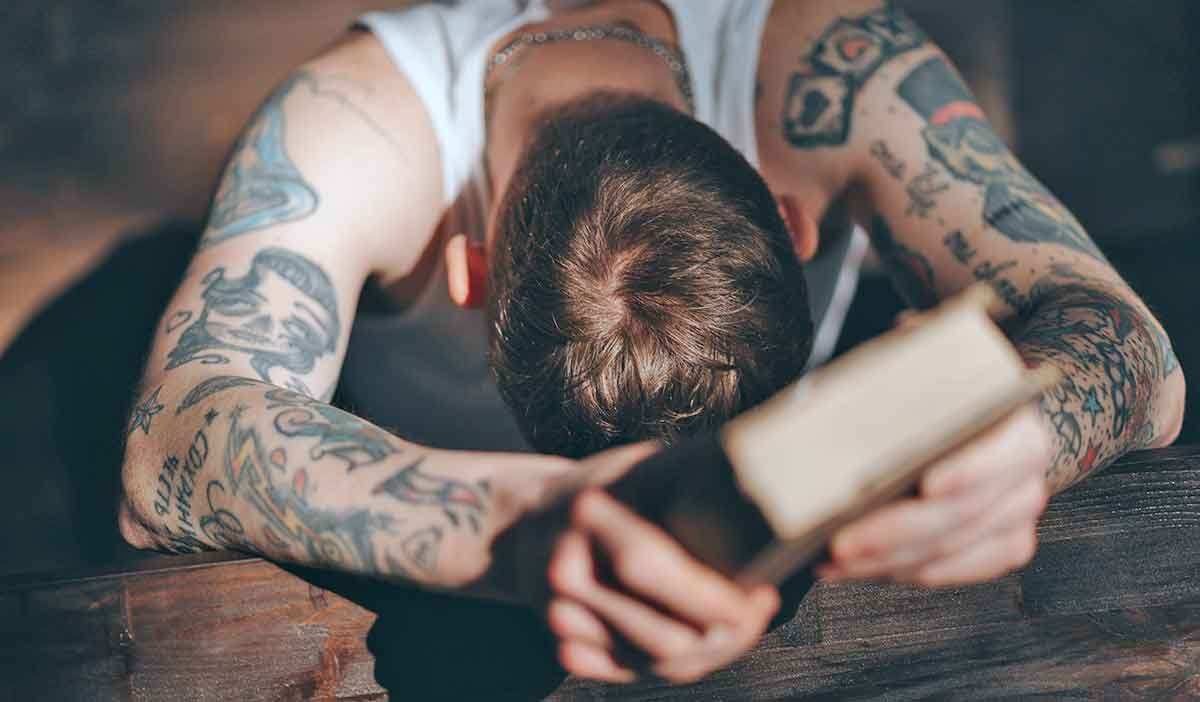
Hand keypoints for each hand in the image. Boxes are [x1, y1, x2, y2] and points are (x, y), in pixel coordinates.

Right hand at [499, 442, 779, 683]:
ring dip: (709, 652)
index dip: (712, 595)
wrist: (530, 518)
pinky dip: (676, 663)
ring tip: (742, 623)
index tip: (761, 594)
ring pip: (653, 662)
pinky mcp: (563, 643)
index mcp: (587, 514)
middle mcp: (565, 569)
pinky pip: (632, 672)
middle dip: (725, 633)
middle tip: (760, 610)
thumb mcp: (644, 466)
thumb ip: (695, 480)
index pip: (650, 567)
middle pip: (660, 633)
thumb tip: (775, 500)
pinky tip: (704, 641)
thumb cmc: (609, 487)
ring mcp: (558, 614)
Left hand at [816, 404, 1052, 586]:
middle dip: (894, 533)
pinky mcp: (1001, 547)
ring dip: (884, 560)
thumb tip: (833, 421)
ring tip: (832, 559)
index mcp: (1014, 422)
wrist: (975, 418)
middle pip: (960, 514)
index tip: (927, 485)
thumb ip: (892, 397)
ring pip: (948, 550)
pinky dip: (896, 570)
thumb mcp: (914, 381)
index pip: (1000, 452)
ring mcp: (1014, 515)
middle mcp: (1023, 473)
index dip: (967, 471)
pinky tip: (855, 567)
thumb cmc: (937, 400)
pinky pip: (948, 570)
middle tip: (843, 543)